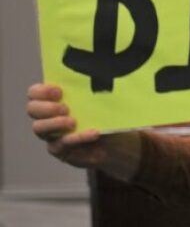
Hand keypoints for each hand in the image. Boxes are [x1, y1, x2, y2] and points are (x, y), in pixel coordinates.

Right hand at [27, 83, 141, 178]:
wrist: (120, 143)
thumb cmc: (109, 118)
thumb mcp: (103, 102)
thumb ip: (94, 90)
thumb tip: (97, 76)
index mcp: (53, 100)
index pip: (35, 93)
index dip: (41, 91)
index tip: (58, 91)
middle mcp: (47, 117)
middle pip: (32, 109)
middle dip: (47, 107)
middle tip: (65, 108)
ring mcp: (51, 135)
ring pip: (39, 128)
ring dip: (55, 123)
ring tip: (73, 122)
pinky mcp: (61, 151)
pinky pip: (61, 145)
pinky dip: (77, 138)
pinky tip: (93, 134)